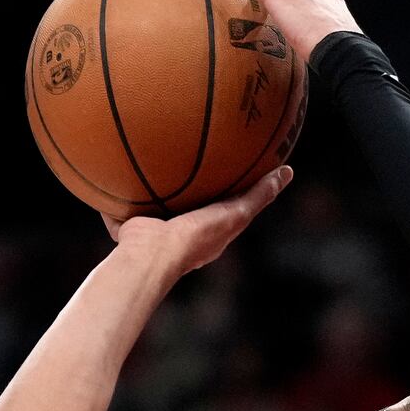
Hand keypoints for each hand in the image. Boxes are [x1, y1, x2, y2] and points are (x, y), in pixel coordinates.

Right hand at [107, 165, 292, 274]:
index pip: (223, 210)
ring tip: (157, 158)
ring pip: (158, 205)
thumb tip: (287, 171)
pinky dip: (122, 194)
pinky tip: (122, 167)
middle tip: (197, 158)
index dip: (229, 191)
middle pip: (191, 206)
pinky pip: (126, 207)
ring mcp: (154, 232)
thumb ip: (260, 195)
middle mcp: (182, 235)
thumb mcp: (237, 214)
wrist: (152, 252)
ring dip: (157, 190)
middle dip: (193, 188)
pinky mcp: (130, 227)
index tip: (233, 169)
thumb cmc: (197, 237)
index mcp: (207, 235)